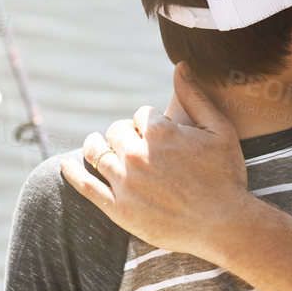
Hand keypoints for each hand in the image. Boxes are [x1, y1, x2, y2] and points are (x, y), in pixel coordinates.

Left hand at [62, 64, 252, 258]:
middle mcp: (137, 154)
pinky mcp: (118, 208)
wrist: (224, 225)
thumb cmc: (226, 176)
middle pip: (116, 131)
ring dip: (97, 145)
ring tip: (98, 145)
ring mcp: (125, 182)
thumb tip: (180, 66)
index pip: (141, 114)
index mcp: (160, 132)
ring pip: (97, 153)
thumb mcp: (219, 130)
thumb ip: (195, 97)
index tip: (159, 135)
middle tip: (135, 144)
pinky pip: (86, 186)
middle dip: (125, 133)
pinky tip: (65, 163)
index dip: (150, 122)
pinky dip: (72, 172)